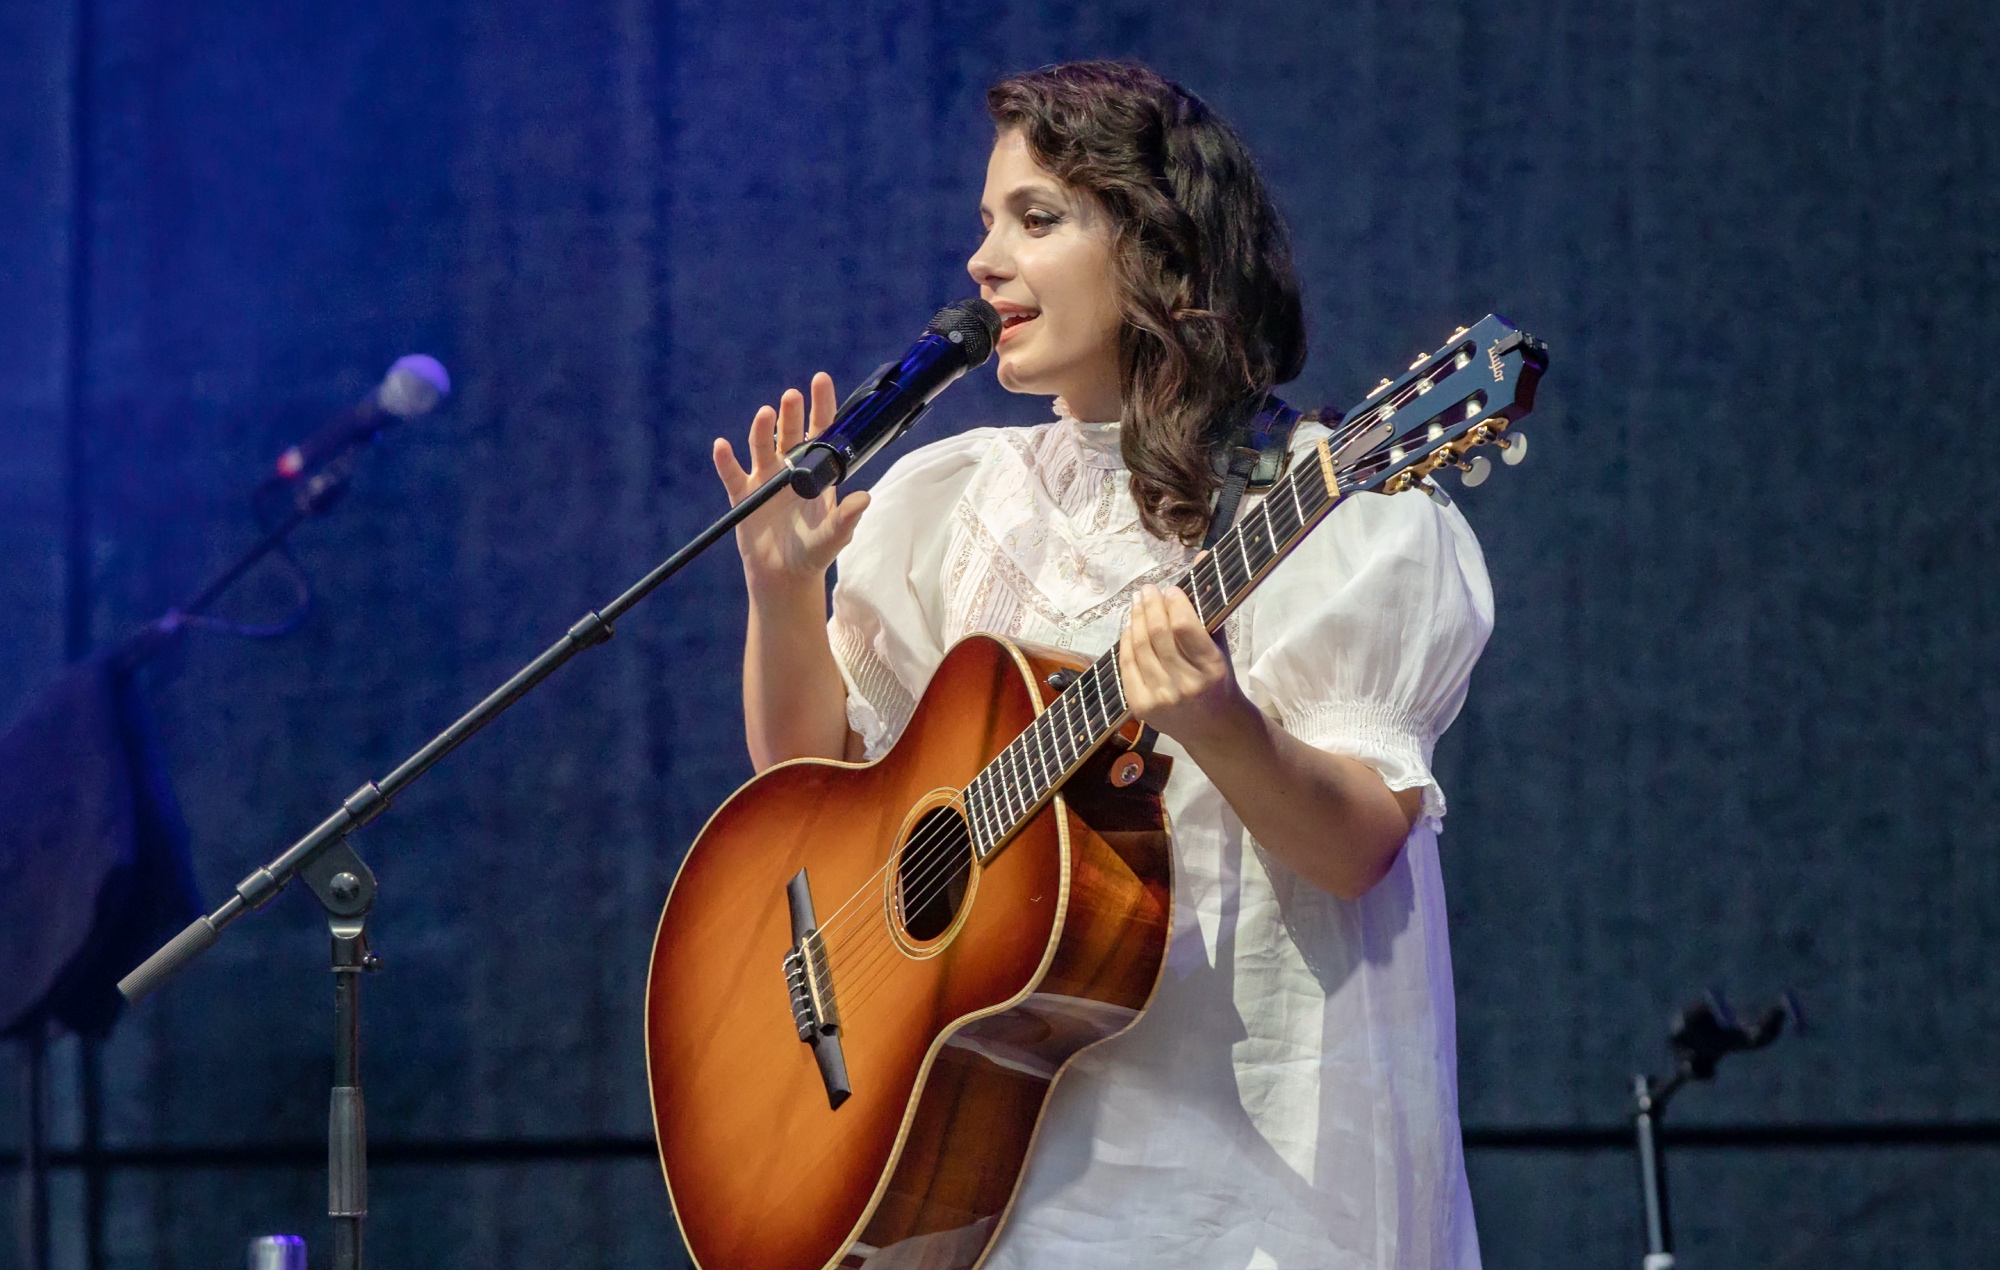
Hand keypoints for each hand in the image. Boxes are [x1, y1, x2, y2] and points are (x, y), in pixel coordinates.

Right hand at [712, 372, 869, 594]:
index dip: (820, 405)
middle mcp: (790, 469)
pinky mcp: (743, 496)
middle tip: (792, 396)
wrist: (785, 575)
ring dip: (762, 430)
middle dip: (791, 414)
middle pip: (789, 433)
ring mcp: (765, 480)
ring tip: (766, 414)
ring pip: (762, 447)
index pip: (820, 432)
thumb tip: (864, 498)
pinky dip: (725, 460)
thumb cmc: (814, 552)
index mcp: (816, 472)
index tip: (820, 380)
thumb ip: (846, 518)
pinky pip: (732, 474)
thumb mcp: (834, 536)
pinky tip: (722, 446)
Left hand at [1117, 582, 1257, 750]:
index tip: (1170, 589)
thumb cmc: (1219, 680)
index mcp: (1211, 668)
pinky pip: (1126, 665)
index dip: (1173, 602)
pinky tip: (1130, 627)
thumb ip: (1209, 605)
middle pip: (1156, 634)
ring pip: (1139, 647)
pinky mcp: (1141, 707)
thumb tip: (1201, 556)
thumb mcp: (1221, 646)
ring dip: (1135, 619)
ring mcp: (1160, 698)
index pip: (1183, 626)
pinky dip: (1126, 642)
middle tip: (1147, 590)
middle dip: (1149, 605)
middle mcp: (1185, 685)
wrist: (1214, 729)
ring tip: (1138, 603)